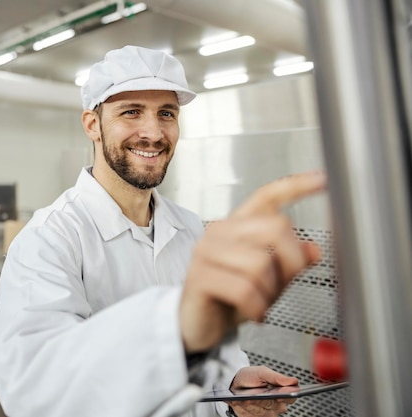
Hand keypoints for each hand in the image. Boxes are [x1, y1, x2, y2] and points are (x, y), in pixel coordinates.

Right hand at [179, 172, 325, 352]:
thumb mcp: (267, 279)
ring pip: (261, 263)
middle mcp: (220, 231)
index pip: (267, 197)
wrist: (196, 324)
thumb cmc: (229, 299)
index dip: (296, 186)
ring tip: (260, 302)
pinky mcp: (199, 276)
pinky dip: (257, 307)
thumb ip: (289, 262)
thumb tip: (313, 251)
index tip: (323, 179)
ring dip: (269, 292)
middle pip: (276, 228)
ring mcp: (206, 251)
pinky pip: (244, 289)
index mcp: (237, 226)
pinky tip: (253, 312)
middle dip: (291, 263)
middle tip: (282, 285)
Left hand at [227, 366, 298, 415]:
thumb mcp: (262, 372)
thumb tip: (294, 381)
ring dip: (249, 405)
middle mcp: (276, 407)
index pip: (290, 398)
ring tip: (241, 400)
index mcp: (282, 394)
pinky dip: (242, 409)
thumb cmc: (250, 377)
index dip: (285, 397)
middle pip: (271, 405)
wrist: (234, 382)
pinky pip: (249, 416)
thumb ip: (276, 377)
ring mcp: (265, 414)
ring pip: (259, 412)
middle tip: (252, 397)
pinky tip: (237, 403)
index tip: (278, 396)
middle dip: (260, 400)